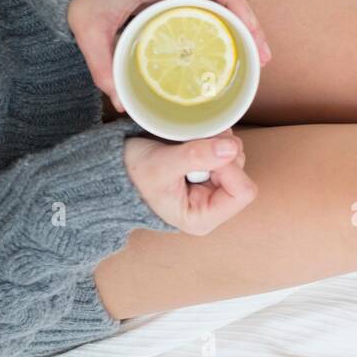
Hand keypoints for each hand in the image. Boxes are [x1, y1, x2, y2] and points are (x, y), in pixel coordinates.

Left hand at [69, 0, 272, 111]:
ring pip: (224, 4)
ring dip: (245, 28)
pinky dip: (229, 27)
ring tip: (259, 59)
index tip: (250, 32)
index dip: (237, 6)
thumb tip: (120, 102)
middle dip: (251, 25)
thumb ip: (100, 63)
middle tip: (263, 58)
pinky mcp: (178, 0)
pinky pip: (212, 9)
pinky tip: (236, 51)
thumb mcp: (87, 28)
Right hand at [123, 131, 256, 234]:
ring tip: (188, 142)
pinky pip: (225, 148)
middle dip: (221, 151)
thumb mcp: (160, 165)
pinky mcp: (210, 171)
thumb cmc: (132, 174)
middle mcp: (213, 206)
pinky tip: (191, 140)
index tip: (202, 152)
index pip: (242, 191)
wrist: (114, 166)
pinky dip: (212, 138)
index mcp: (203, 218)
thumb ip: (195, 157)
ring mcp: (213, 188)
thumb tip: (231, 148)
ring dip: (216, 142)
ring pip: (235, 156)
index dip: (228, 167)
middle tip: (193, 141)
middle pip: (241, 171)